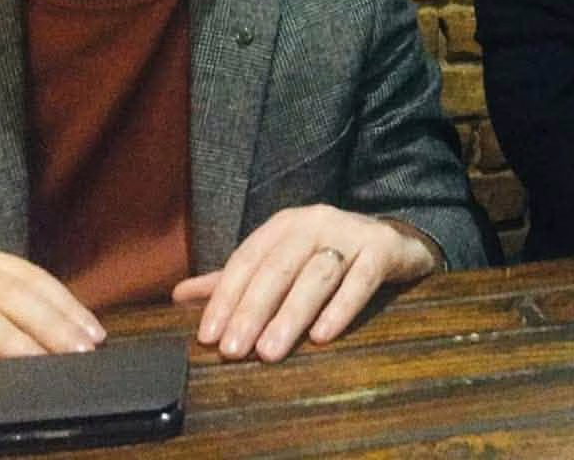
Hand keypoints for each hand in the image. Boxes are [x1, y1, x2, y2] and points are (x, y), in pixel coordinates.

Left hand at [172, 205, 439, 362]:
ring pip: (317, 274)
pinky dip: (341, 307)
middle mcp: (316, 222)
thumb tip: (179, 296)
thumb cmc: (328, 255)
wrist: (394, 239)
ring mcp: (352, 233)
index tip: (208, 336)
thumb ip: (236, 280)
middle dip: (253, 310)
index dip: (225, 297)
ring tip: (270, 352)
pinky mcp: (383, 249)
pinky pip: (361, 279)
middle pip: (278, 267)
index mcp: (285, 225)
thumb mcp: (281, 261)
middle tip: (234, 350)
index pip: (247, 260)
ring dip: (291, 314)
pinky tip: (323, 336)